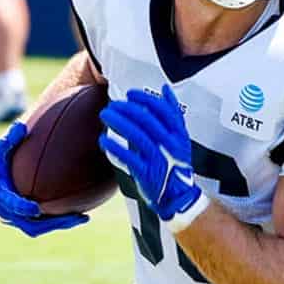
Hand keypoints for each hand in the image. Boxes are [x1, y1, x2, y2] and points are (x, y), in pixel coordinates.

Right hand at [0, 122, 89, 237]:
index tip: (36, 208)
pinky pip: (42, 224)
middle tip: (74, 216)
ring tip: (82, 217)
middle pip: (29, 224)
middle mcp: (4, 211)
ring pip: (37, 227)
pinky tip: (80, 213)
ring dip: (59, 224)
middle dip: (52, 223)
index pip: (10, 204)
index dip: (21, 208)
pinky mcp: (24, 220)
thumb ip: (9, 140)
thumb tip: (20, 127)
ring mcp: (15, 218)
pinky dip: (58, 220)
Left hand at [99, 83, 202, 222]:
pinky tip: (103, 139)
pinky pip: (128, 157)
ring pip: (137, 135)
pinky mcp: (147, 173)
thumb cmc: (176, 162)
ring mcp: (159, 159)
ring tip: (105, 115)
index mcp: (179, 134)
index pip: (163, 110)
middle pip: (147, 120)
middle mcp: (170, 145)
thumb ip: (173, 113)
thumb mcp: (180, 136)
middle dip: (127, 109)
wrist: (178, 195)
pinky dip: (114, 147)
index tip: (130, 94)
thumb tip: (166, 88)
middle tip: (112, 105)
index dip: (145, 99)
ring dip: (119, 122)